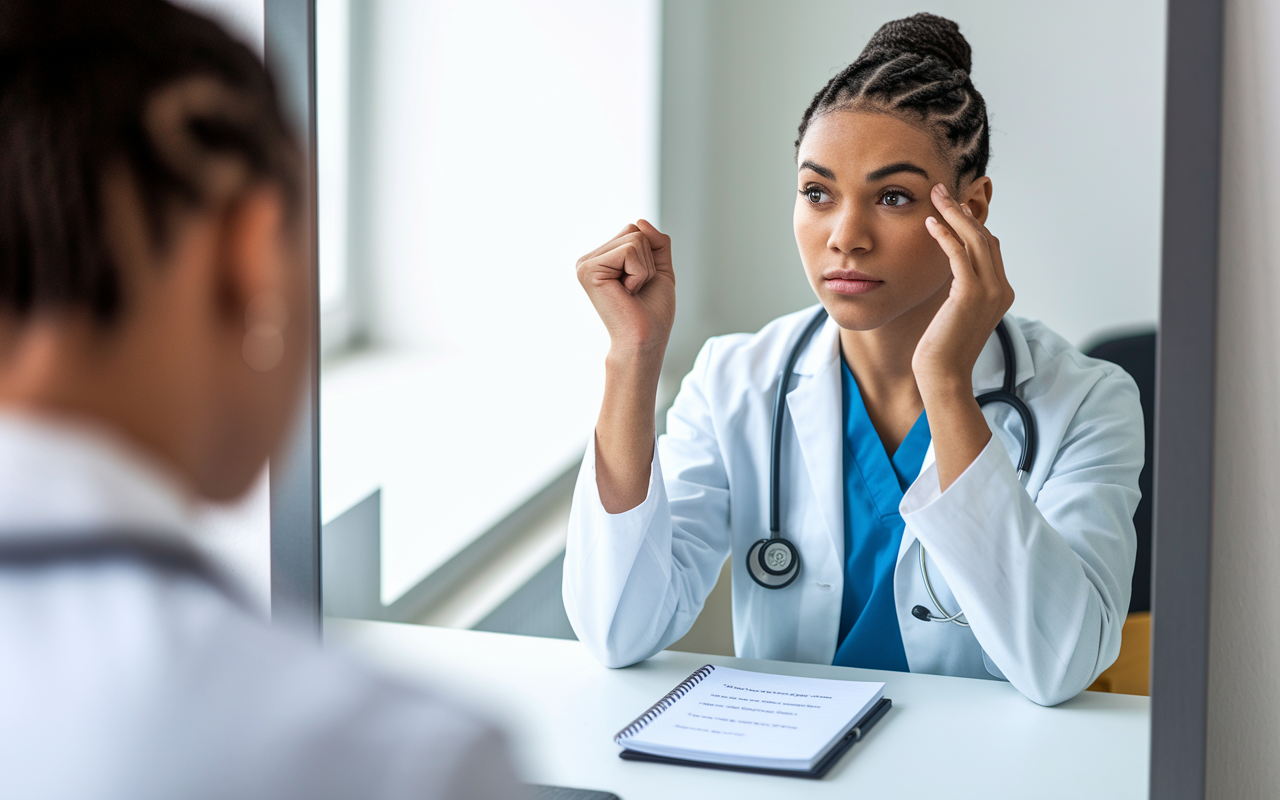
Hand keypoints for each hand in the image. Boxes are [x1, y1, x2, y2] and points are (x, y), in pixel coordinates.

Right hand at [576, 220, 674, 358]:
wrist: (644, 340)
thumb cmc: (651, 312)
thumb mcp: (660, 269)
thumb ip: (655, 242)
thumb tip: (640, 221)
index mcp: (603, 259)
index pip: (635, 230)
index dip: (649, 256)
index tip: (639, 284)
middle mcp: (589, 259)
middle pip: (634, 231)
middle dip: (647, 261)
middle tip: (635, 290)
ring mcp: (585, 264)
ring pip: (634, 239)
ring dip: (644, 269)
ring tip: (631, 292)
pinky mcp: (588, 270)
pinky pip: (630, 250)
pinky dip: (639, 273)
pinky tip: (626, 293)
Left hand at [913, 183, 1013, 395]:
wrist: (944, 375)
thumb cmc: (942, 349)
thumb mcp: (956, 314)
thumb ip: (961, 292)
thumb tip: (952, 272)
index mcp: (1001, 292)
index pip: (990, 247)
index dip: (972, 224)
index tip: (953, 207)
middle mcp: (1001, 288)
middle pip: (985, 237)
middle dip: (963, 211)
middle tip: (942, 190)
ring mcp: (989, 290)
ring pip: (974, 239)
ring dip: (954, 214)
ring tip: (935, 196)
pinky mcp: (970, 293)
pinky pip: (959, 253)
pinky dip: (946, 234)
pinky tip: (930, 223)